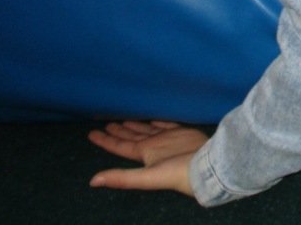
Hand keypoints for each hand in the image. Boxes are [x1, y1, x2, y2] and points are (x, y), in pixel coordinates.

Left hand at [88, 120, 207, 196]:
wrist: (207, 165)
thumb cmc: (178, 172)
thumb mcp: (146, 177)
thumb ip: (121, 178)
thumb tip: (92, 181)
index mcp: (144, 153)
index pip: (120, 146)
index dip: (106, 140)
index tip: (92, 133)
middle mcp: (153, 146)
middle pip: (131, 136)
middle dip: (119, 131)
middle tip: (107, 124)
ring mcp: (167, 138)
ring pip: (147, 129)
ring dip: (135, 125)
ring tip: (124, 121)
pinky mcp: (182, 132)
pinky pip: (166, 124)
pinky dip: (158, 122)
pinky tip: (153, 119)